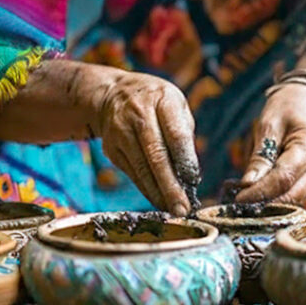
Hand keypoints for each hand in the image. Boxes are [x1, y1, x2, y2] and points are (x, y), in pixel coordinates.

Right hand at [92, 70, 200, 214]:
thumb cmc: (156, 103)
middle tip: (183, 208)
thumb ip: (184, 134)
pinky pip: (132, 173)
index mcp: (162, 99)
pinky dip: (147, 190)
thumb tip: (189, 174)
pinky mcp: (111, 148)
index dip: (185, 159)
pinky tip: (159, 201)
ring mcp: (120, 132)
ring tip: (173, 210)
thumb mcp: (175, 105)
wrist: (112, 94)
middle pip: (156, 155)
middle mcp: (138, 114)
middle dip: (170, 186)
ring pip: (141, 168)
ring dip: (158, 194)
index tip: (194, 181)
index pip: (175, 134)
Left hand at [235, 83, 305, 203]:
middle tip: (237, 202)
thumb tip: (248, 185)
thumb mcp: (269, 125)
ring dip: (270, 203)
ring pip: (294, 200)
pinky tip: (259, 193)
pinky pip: (295, 196)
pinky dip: (277, 198)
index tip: (238, 198)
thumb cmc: (287, 110)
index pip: (284, 178)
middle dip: (264, 202)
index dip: (260, 192)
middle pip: (291, 195)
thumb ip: (261, 155)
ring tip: (246, 196)